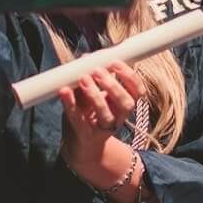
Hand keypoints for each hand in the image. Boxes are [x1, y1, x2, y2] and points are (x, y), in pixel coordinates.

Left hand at [58, 60, 142, 177]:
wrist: (79, 144)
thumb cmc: (89, 113)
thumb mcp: (94, 93)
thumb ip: (92, 76)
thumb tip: (86, 57)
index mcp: (124, 105)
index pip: (138, 91)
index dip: (130, 77)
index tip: (115, 63)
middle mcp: (118, 118)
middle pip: (126, 104)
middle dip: (113, 86)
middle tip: (97, 71)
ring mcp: (102, 129)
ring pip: (106, 115)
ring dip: (96, 95)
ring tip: (83, 79)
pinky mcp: (84, 134)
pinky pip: (77, 119)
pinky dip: (69, 104)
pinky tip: (64, 91)